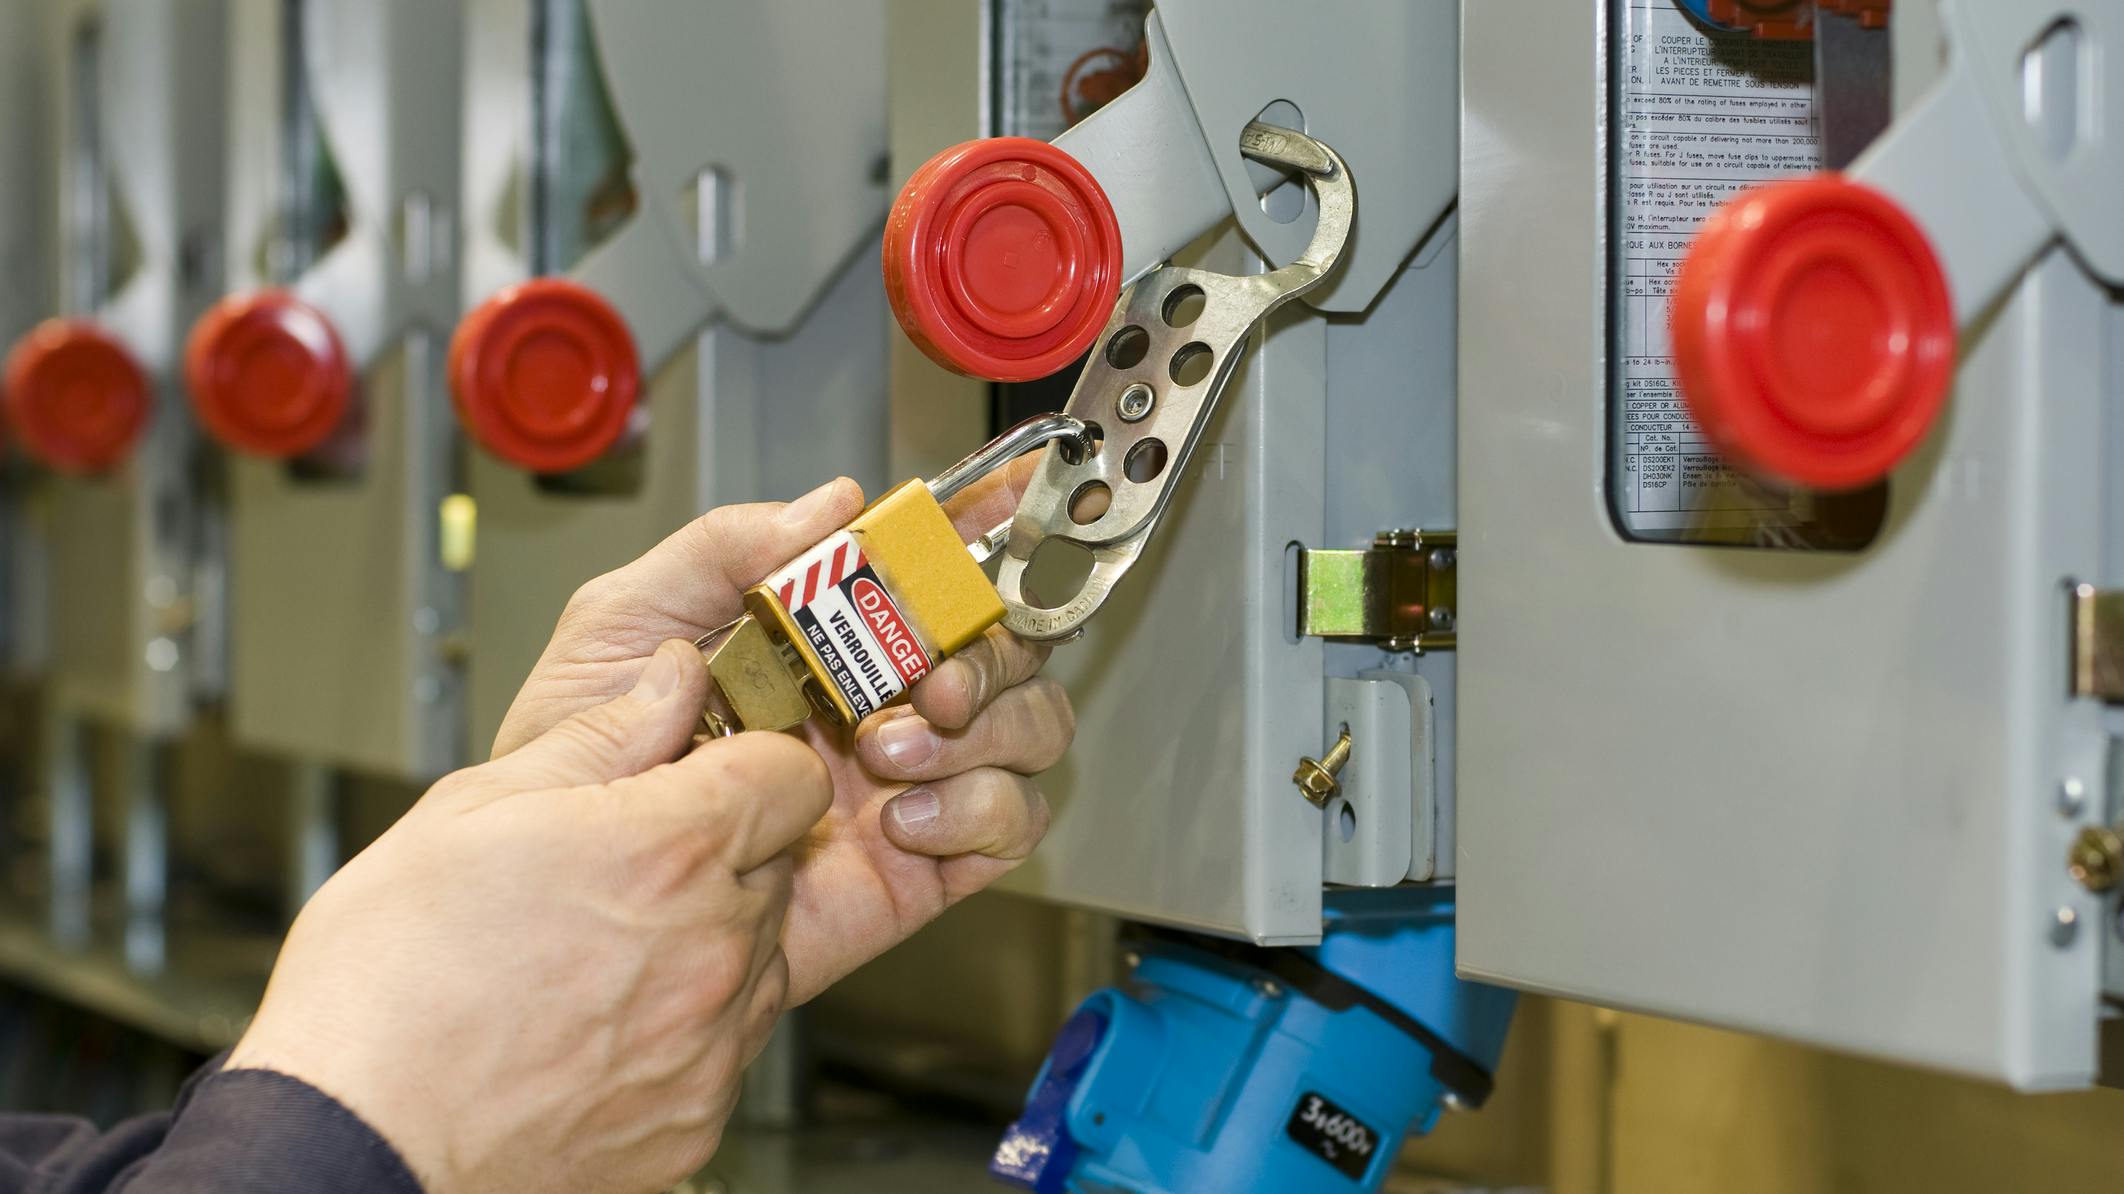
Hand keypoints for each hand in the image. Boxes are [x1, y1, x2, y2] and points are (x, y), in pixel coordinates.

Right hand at [228, 640, 828, 1192]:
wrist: (357, 1143)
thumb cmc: (390, 984)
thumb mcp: (475, 809)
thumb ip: (601, 736)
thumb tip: (672, 679)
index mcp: (668, 853)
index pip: (791, 774)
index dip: (747, 762)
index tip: (703, 772)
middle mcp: (712, 948)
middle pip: (776, 865)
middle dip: (720, 852)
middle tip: (626, 864)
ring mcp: (711, 1042)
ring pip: (758, 957)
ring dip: (708, 939)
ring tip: (599, 950)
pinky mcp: (697, 1116)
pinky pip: (727, 1045)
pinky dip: (684, 1026)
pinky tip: (600, 1018)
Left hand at [493, 470, 1073, 1002]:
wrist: (573, 893)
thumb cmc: (584, 756)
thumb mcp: (625, 621)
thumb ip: (723, 549)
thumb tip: (833, 504)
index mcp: (830, 634)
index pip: (933, 568)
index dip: (987, 528)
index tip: (1015, 499)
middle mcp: (886, 699)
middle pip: (1006, 648)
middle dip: (988, 655)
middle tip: (930, 682)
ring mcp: (913, 779)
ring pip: (1029, 729)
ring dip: (987, 730)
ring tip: (891, 755)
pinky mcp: (923, 865)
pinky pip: (1009, 825)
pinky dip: (978, 810)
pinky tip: (902, 820)